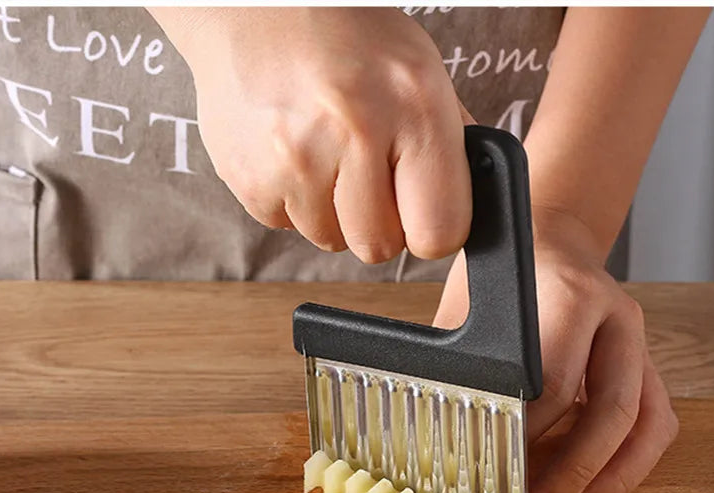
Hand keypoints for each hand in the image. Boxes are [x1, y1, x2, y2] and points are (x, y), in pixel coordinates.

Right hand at [158, 7, 470, 262]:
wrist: (254, 5)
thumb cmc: (346, 36)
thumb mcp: (418, 70)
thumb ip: (445, 143)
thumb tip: (462, 206)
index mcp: (414, 106)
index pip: (439, 232)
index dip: (431, 230)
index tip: (421, 213)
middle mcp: (355, 133)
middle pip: (380, 247)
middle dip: (378, 223)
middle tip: (366, 175)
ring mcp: (296, 160)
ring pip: (331, 240)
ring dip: (332, 211)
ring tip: (325, 153)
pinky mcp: (251, 180)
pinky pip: (287, 225)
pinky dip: (293, 200)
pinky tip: (292, 153)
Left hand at [434, 207, 677, 492]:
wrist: (551, 239)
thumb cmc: (504, 277)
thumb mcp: (470, 310)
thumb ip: (463, 368)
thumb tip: (436, 442)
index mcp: (568, 296)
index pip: (552, 382)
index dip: (524, 439)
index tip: (494, 478)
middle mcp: (615, 317)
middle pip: (610, 409)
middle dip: (572, 471)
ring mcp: (638, 341)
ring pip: (646, 422)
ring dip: (609, 479)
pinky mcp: (646, 364)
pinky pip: (655, 423)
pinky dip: (628, 465)